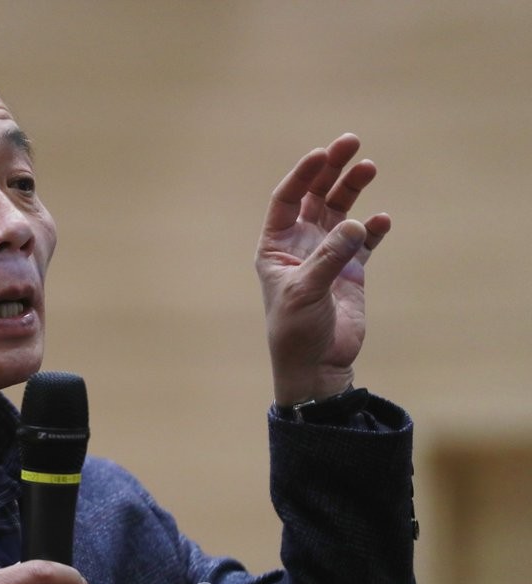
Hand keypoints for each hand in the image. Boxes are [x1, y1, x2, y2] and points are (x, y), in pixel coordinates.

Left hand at [255, 133, 390, 405]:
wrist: (316, 365)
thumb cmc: (295, 331)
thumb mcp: (306, 291)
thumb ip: (329, 257)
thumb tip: (358, 224)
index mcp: (275, 246)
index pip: (287, 199)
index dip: (303, 175)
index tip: (322, 154)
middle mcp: (300, 245)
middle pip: (316, 196)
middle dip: (332, 170)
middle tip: (352, 143)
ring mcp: (327, 255)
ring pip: (341, 212)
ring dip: (353, 189)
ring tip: (370, 166)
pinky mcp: (351, 271)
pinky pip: (365, 241)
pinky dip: (375, 229)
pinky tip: (383, 220)